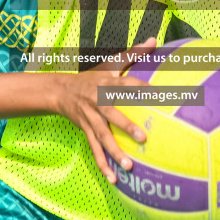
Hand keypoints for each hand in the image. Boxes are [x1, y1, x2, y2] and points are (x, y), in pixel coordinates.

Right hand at [50, 37, 155, 183]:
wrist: (60, 91)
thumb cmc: (92, 77)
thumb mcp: (110, 63)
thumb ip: (134, 53)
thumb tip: (154, 40)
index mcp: (106, 84)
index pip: (126, 85)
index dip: (142, 89)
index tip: (160, 95)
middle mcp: (98, 101)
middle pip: (112, 115)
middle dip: (126, 127)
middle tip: (144, 138)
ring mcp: (90, 119)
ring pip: (102, 137)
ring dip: (114, 153)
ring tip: (129, 167)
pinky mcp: (86, 131)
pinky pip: (95, 150)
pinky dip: (103, 165)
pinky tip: (114, 179)